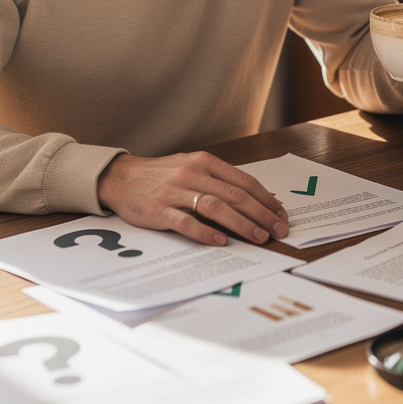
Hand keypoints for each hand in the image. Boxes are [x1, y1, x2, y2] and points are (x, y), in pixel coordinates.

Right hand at [96, 151, 288, 245]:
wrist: (121, 177)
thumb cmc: (163, 174)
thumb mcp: (193, 167)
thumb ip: (220, 180)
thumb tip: (256, 198)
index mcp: (204, 162)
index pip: (244, 181)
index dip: (266, 199)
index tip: (281, 214)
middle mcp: (192, 174)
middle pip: (235, 195)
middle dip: (261, 215)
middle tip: (278, 230)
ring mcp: (175, 192)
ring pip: (215, 207)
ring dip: (241, 224)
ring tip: (258, 237)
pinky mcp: (158, 210)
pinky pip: (185, 222)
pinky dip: (205, 232)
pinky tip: (221, 241)